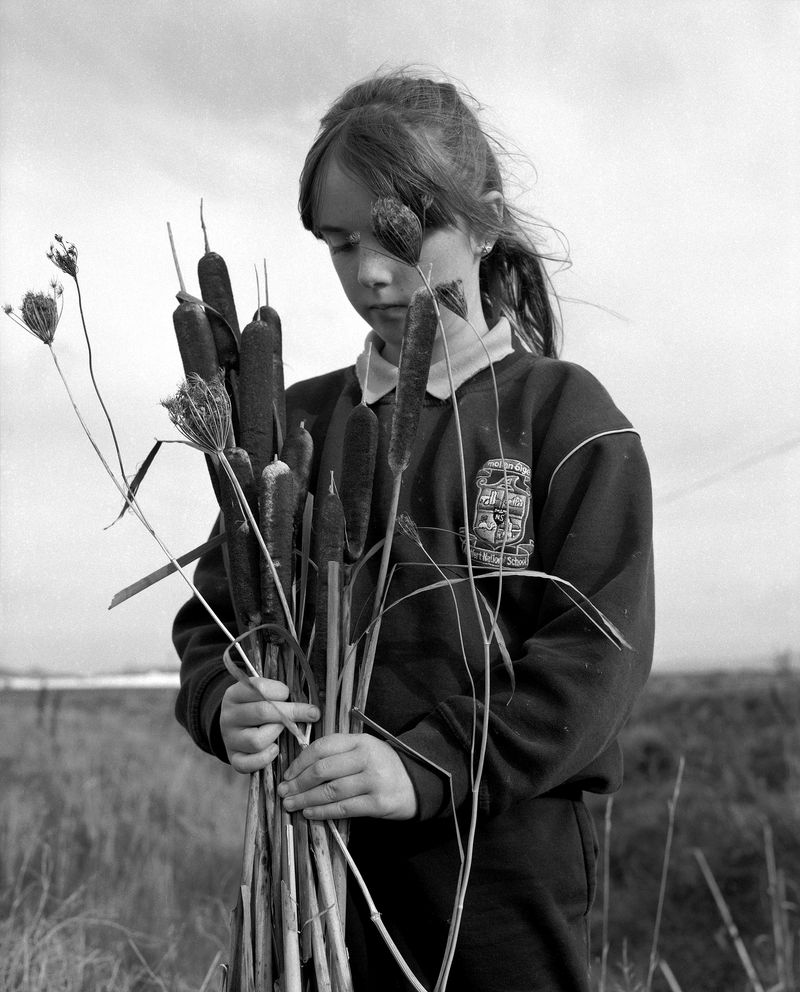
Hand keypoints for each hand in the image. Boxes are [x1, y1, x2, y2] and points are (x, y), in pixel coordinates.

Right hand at [220, 677, 319, 773]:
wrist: (236, 726)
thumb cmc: (256, 706)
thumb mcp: (261, 693)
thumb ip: (278, 693)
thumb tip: (309, 704)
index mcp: (234, 694)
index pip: (258, 688)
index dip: (280, 691)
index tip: (290, 693)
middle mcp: (229, 716)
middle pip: (262, 712)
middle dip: (292, 712)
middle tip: (312, 713)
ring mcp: (230, 739)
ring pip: (257, 740)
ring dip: (276, 734)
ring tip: (282, 729)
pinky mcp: (234, 758)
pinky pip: (249, 763)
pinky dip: (266, 758)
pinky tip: (275, 749)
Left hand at [277, 733, 416, 820]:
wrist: (418, 782)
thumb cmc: (383, 765)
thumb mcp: (364, 749)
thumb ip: (338, 753)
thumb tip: (301, 766)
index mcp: (360, 740)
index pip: (322, 747)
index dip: (300, 761)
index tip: (287, 773)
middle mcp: (366, 757)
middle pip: (323, 770)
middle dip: (298, 782)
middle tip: (283, 792)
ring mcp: (373, 781)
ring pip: (330, 791)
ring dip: (305, 799)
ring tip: (291, 804)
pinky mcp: (378, 803)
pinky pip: (344, 808)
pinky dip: (323, 812)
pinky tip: (309, 813)